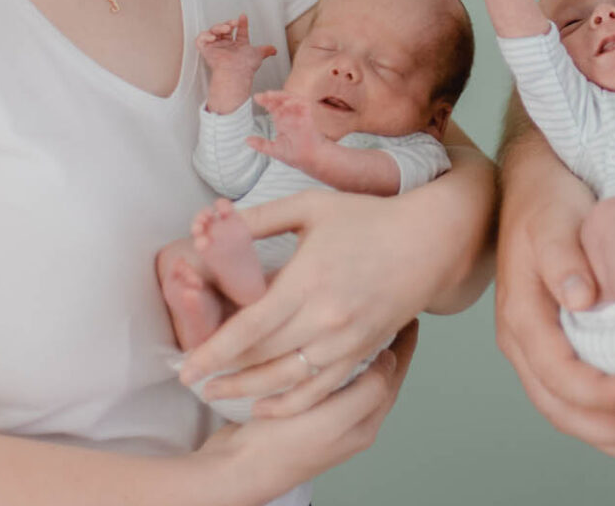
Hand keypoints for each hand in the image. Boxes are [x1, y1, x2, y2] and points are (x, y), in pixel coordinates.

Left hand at [180, 190, 450, 418]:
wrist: (429, 241)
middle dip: (222, 374)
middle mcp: (326, 317)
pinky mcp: (362, 351)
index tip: (185, 367)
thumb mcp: (310, 207)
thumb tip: (214, 227)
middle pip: (263, 358)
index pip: (249, 327)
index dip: (213, 352)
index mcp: (307, 280)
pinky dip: (290, 403)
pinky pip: (321, 388)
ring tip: (217, 394)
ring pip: (288, 380)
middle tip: (191, 380)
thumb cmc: (368, 219)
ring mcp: (347, 340)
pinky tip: (265, 407)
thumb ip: (259, 220)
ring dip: (248, 392)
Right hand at [195, 323, 415, 500]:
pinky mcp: (302, 410)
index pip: (394, 375)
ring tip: (361, 318)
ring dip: (358, 346)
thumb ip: (369, 391)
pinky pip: (325, 377)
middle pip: (377, 373)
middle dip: (385, 342)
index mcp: (366, 421)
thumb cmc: (284, 448)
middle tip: (388, 310)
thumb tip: (390, 358)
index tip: (408, 315)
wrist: (237, 469)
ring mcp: (326, 415)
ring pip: (351, 372)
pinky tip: (323, 343)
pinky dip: (330, 357)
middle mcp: (350, 419)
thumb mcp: (336, 420)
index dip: (404, 344)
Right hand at [198, 15, 276, 113]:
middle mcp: (226, 46)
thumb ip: (265, 50)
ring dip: (219, 27)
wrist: (236, 72)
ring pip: (213, 31)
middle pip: (224, 29)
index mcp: (237, 45)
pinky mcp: (207, 51)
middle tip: (233, 24)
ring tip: (226, 29)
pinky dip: (205, 36)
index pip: (239, 31)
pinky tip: (213, 36)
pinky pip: (200, 40)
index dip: (241, 23)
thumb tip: (274, 50)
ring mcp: (216, 48)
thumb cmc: (246, 66)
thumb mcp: (258, 54)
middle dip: (228, 23)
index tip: (243, 17)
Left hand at [248, 90, 329, 168]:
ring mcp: (300, 115)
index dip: (266, 102)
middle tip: (261, 96)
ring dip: (281, 96)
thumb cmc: (297, 156)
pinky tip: (285, 103)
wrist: (311, 160)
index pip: (274, 108)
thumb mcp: (275, 149)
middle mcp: (291, 116)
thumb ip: (261, 144)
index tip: (256, 98)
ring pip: (291, 99)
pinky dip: (294, 102)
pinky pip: (303, 104)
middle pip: (281, 101)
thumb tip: (246, 140)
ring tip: (270, 95)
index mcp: (283, 122)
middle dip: (271, 97)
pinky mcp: (309, 116)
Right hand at [496, 165, 614, 460]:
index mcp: (522, 320)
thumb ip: (563, 261)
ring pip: (573, 415)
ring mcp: (540, 352)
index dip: (603, 394)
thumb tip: (581, 300)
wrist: (532, 190)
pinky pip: (581, 401)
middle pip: (565, 411)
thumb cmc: (545, 206)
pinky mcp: (558, 351)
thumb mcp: (553, 224)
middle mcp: (526, 346)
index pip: (559, 377)